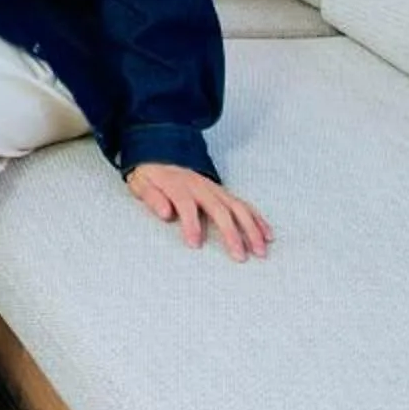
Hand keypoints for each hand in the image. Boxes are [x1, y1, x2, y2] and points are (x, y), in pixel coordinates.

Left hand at [126, 163, 270, 260]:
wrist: (161, 153)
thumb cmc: (150, 175)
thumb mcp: (141, 183)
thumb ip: (151, 197)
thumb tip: (165, 213)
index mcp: (177, 185)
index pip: (186, 205)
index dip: (191, 224)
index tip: (194, 244)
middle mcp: (200, 187)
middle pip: (220, 209)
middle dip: (232, 234)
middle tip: (239, 256)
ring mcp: (215, 189)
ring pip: (238, 208)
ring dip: (252, 229)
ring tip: (260, 251)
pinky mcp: (223, 192)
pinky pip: (244, 205)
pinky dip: (257, 220)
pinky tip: (267, 235)